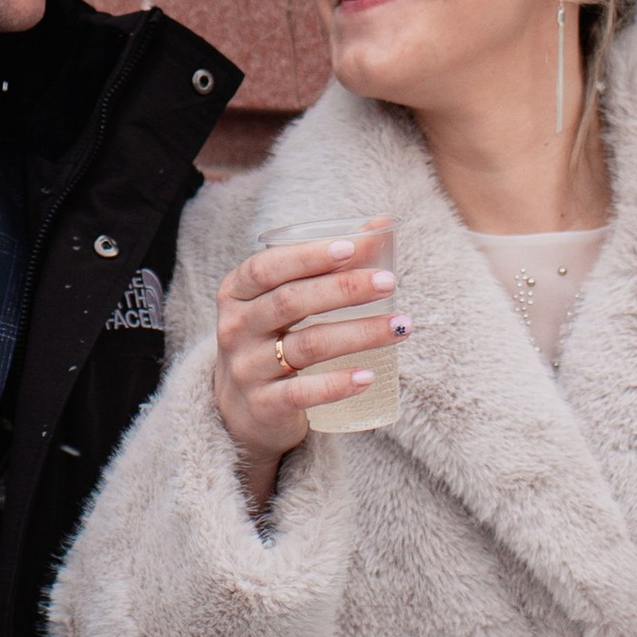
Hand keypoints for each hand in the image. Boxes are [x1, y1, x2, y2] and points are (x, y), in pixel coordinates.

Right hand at [213, 222, 402, 507]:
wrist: (241, 409)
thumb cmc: (272, 338)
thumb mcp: (285, 300)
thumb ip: (327, 266)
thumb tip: (382, 227)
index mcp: (237, 293)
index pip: (267, 267)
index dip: (308, 256)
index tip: (351, 247)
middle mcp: (236, 328)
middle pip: (291, 302)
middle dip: (344, 289)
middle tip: (389, 282)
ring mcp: (247, 368)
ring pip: (306, 346)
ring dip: (358, 333)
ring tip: (400, 326)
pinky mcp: (264, 405)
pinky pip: (303, 393)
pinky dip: (338, 383)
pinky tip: (370, 375)